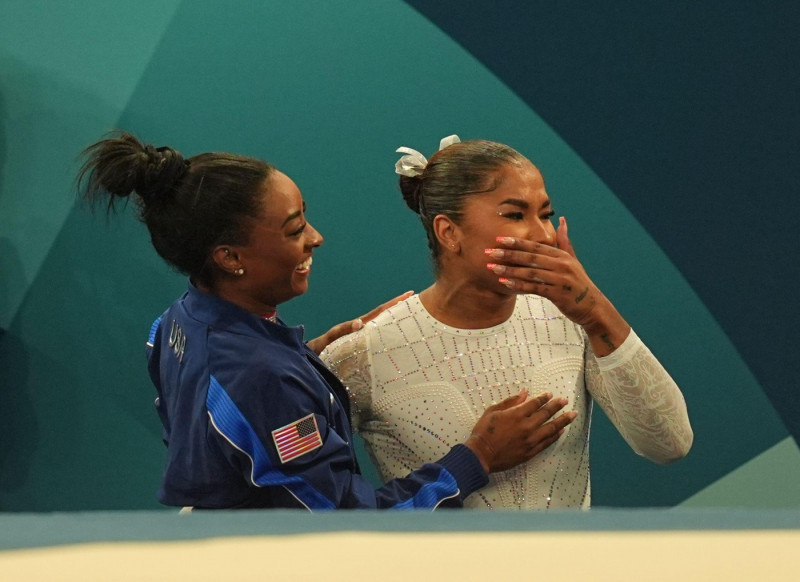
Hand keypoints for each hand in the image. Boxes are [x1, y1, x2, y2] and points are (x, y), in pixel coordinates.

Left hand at [306, 290, 413, 354]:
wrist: (315, 355)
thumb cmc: (323, 346)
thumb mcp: (333, 336)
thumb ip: (344, 329)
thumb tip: (360, 323)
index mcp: (361, 325)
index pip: (380, 311)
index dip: (394, 303)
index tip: (408, 294)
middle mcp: (365, 329)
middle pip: (385, 316)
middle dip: (399, 307)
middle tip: (415, 300)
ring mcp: (365, 337)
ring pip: (384, 326)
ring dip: (397, 320)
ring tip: (413, 316)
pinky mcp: (363, 347)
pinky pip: (380, 340)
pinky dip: (391, 336)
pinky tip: (398, 338)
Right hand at [464, 390, 577, 472]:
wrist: (481, 455)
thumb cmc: (484, 431)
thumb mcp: (493, 411)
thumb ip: (510, 402)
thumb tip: (524, 393)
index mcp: (516, 414)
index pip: (535, 403)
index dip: (544, 398)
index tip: (550, 394)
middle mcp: (526, 426)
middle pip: (546, 414)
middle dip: (557, 406)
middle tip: (565, 401)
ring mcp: (530, 440)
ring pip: (551, 428)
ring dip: (563, 421)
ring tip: (572, 415)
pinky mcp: (530, 452)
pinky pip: (547, 442)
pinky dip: (555, 436)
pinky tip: (561, 431)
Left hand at [487, 217, 602, 326]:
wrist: (592, 307)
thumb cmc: (578, 283)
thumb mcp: (573, 260)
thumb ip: (564, 241)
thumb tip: (562, 219)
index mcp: (562, 256)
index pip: (536, 246)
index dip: (517, 242)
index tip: (499, 239)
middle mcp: (561, 265)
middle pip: (530, 257)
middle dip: (508, 254)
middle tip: (489, 252)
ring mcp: (560, 279)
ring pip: (530, 272)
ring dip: (509, 270)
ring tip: (492, 268)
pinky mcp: (558, 294)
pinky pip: (534, 288)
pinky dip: (518, 285)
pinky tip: (505, 283)